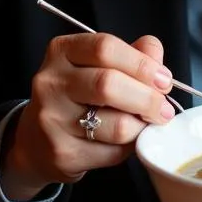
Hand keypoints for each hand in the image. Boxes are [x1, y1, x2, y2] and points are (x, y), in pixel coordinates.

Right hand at [1, 32, 174, 201]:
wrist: (37, 141)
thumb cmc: (79, 96)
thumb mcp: (100, 65)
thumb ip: (133, 55)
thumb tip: (158, 62)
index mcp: (62, 52)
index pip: (105, 48)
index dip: (141, 63)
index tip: (164, 79)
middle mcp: (51, 83)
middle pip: (108, 84)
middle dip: (148, 98)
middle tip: (165, 108)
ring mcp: (53, 120)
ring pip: (117, 124)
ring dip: (142, 126)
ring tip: (146, 124)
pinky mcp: (62, 154)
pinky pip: (113, 152)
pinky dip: (130, 147)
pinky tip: (126, 141)